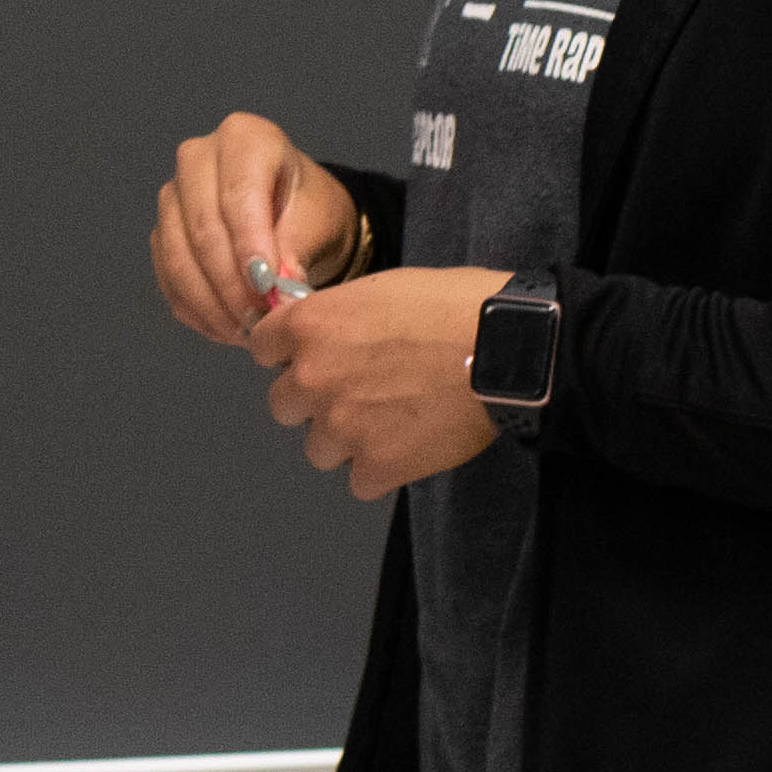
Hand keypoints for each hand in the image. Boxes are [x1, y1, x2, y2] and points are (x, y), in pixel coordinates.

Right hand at [148, 110, 361, 349]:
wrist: (295, 219)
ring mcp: (173, 195)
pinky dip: (196, 309)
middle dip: (231, 282)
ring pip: (179, 255)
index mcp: (243, 138)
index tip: (266, 286)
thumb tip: (275, 295)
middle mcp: (197, 157)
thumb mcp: (316, 223)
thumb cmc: (310, 212)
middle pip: (202, 226)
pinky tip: (226, 328)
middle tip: (261, 322)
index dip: (248, 243)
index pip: (237, 194)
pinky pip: (168, 276)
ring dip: (211, 303)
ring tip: (247, 333)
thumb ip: (294, 253)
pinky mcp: (162, 232)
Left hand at [248, 268, 509, 501]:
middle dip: (314, 402)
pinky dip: (381, 470)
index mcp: (308, 327)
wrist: (509, 348)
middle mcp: (312, 377)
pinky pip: (359, 481)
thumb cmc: (455, 306)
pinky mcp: (377, 465)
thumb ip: (336, 318)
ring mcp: (341, 425)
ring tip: (391, 422)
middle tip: (359, 393)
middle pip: (283, 405)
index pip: (261, 348)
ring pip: (318, 448)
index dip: (288, 354)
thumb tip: (323, 336)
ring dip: (346, 440)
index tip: (310, 358)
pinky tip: (409, 448)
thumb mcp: (379, 289)